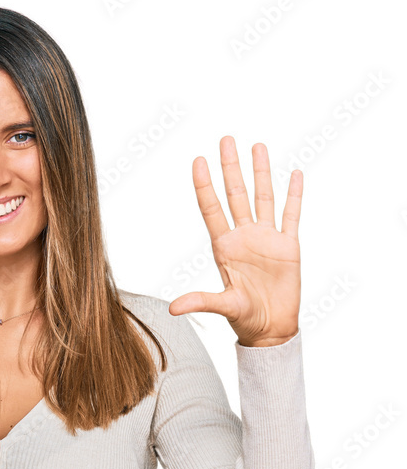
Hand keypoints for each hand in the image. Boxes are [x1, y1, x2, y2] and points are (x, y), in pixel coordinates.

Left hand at [168, 136, 301, 346]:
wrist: (270, 328)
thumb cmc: (244, 318)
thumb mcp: (222, 307)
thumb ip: (200, 302)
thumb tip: (174, 308)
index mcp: (224, 247)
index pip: (212, 209)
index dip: (205, 185)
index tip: (198, 160)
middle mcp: (243, 237)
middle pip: (236, 194)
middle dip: (231, 167)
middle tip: (226, 139)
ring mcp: (266, 238)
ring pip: (263, 197)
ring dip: (260, 172)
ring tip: (256, 146)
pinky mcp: (288, 245)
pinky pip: (291, 214)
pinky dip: (294, 195)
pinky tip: (293, 174)